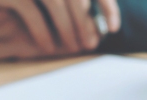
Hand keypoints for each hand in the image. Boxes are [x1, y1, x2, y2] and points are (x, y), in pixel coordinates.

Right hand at [0, 0, 120, 52]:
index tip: (114, 29)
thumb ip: (74, 3)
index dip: (108, 8)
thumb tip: (100, 26)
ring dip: (68, 29)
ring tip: (73, 48)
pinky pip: (33, 14)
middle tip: (91, 45)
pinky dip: (43, 32)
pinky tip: (48, 48)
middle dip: (86, 24)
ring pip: (57, 5)